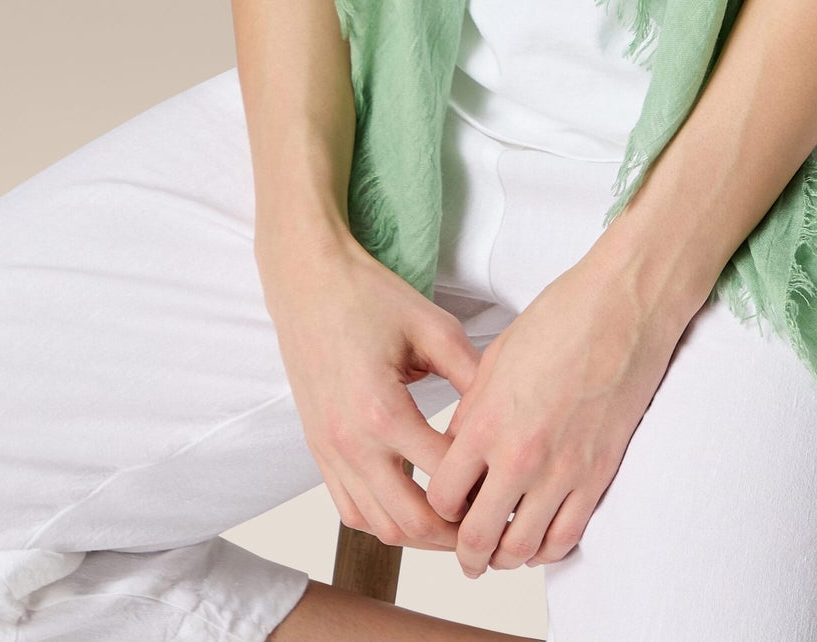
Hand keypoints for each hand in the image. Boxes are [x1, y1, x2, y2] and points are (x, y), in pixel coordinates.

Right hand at [259, 219, 483, 551]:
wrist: (307, 282)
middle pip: (411, 520)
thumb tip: (506, 414)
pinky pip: (350, 510)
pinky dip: (382, 520)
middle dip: (455, 532)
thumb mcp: (432, 326)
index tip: (509, 484)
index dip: (482, 487)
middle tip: (489, 522)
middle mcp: (351, 443)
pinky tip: (411, 505)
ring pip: (378, 526)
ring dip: (419, 534)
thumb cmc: (368, 297)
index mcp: (382, 412)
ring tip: (455, 521)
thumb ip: (472, 373)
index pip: (444, 475)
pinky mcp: (318, 450)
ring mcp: (329, 451)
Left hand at [422, 247, 690, 576]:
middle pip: (478, 536)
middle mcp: (520, 455)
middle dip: (466, 554)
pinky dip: (547, 551)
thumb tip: (460, 449)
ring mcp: (563, 470)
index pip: (444, 496)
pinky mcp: (599, 474)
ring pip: (522, 548)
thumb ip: (473, 410)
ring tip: (500, 554)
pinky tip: (539, 542)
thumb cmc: (561, 318)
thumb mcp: (498, 358)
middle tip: (465, 555)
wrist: (623, 306)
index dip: (439, 509)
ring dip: (505, 559)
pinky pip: (567, 537)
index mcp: (487, 421)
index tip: (444, 508)